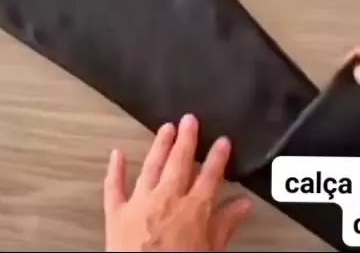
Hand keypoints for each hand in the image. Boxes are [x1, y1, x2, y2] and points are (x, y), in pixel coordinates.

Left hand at [103, 114, 252, 251]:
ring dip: (160, 146)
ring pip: (151, 166)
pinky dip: (115, 169)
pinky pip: (114, 186)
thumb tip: (245, 205)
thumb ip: (226, 225)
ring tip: (166, 128)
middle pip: (179, 162)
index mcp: (193, 208)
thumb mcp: (211, 250)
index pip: (210, 176)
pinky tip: (117, 152)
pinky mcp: (117, 213)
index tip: (223, 141)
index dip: (218, 157)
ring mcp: (140, 203)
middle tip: (190, 120)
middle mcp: (167, 198)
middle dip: (186, 139)